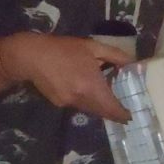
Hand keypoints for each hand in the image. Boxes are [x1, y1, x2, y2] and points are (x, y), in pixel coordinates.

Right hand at [1, 33, 134, 122]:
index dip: (122, 115)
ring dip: (100, 107)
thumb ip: (116, 56)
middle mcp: (81, 99)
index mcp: (92, 86)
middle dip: (113, 113)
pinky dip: (86, 102)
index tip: (130, 117)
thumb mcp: (93, 47)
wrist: (31, 56)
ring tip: (107, 99)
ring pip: (90, 109)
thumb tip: (132, 64)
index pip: (112, 108)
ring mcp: (69, 103)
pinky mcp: (59, 103)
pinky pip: (78, 105)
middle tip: (122, 111)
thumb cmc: (64, 49)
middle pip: (102, 112)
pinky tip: (86, 91)